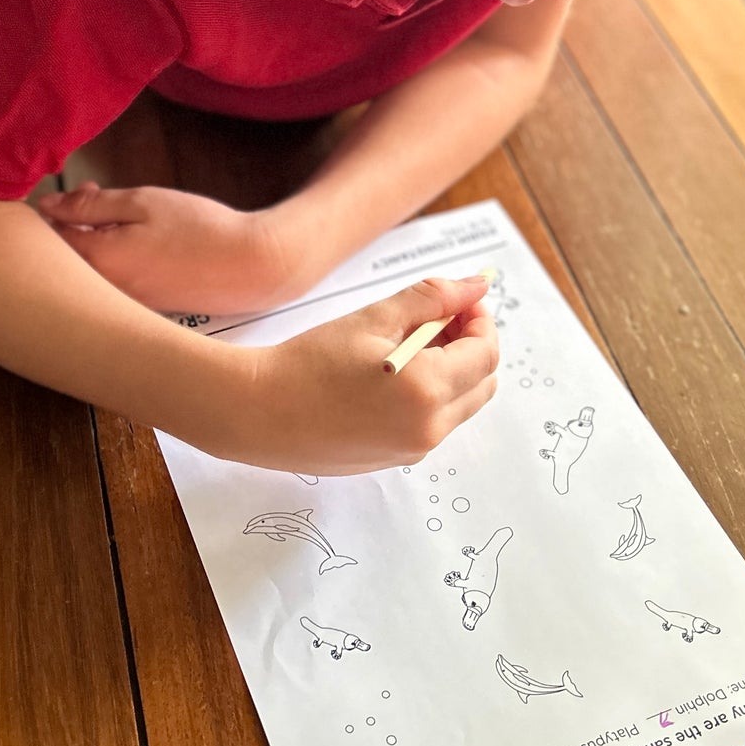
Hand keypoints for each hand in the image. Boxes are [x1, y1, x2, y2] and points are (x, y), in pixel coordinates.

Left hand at [32, 181, 295, 312]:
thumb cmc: (197, 228)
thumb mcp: (142, 203)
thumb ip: (91, 205)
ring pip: (88, 271)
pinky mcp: (143, 309)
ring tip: (122, 216)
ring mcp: (124, 304)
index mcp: (99, 260)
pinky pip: (111, 283)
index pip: (53, 237)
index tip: (85, 189)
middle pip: (65, 259)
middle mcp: (104, 291)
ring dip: (92, 241)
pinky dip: (113, 259)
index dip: (59, 208)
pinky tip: (137, 242)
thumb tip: (48, 207)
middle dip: (73, 224)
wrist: (248, 267)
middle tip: (98, 195)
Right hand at [235, 275, 498, 474]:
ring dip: (453, 370)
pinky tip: (392, 372)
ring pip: (461, 405)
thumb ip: (432, 298)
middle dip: (472, 345)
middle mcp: (428, 430)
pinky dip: (431, 394)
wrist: (258, 411)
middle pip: (482, 383)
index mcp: (427, 392)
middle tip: (439, 317)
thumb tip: (478, 285)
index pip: (486, 353)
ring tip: (409, 341)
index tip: (460, 299)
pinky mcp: (395, 460)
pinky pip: (433, 424)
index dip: (480, 320)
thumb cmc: (310, 361)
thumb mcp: (374, 318)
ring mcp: (413, 451)